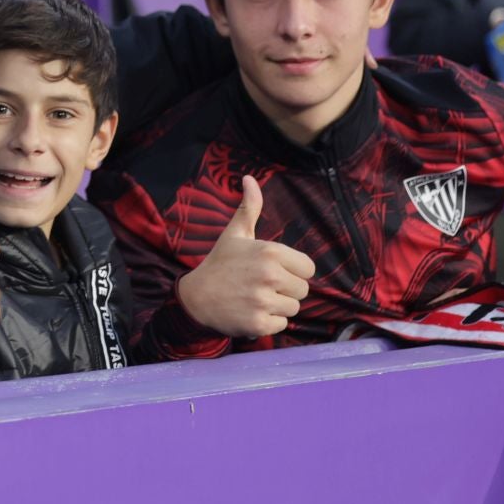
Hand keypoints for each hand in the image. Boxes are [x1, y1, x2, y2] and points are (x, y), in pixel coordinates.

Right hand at [175, 175, 315, 338]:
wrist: (195, 297)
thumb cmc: (220, 263)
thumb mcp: (235, 234)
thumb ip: (250, 208)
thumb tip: (250, 178)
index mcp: (270, 252)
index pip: (308, 268)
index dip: (293, 270)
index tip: (273, 270)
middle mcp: (270, 276)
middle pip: (302, 290)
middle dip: (285, 290)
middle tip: (261, 286)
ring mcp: (264, 301)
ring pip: (293, 308)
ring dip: (277, 307)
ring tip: (255, 298)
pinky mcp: (259, 323)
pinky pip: (281, 325)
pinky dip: (269, 322)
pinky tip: (251, 312)